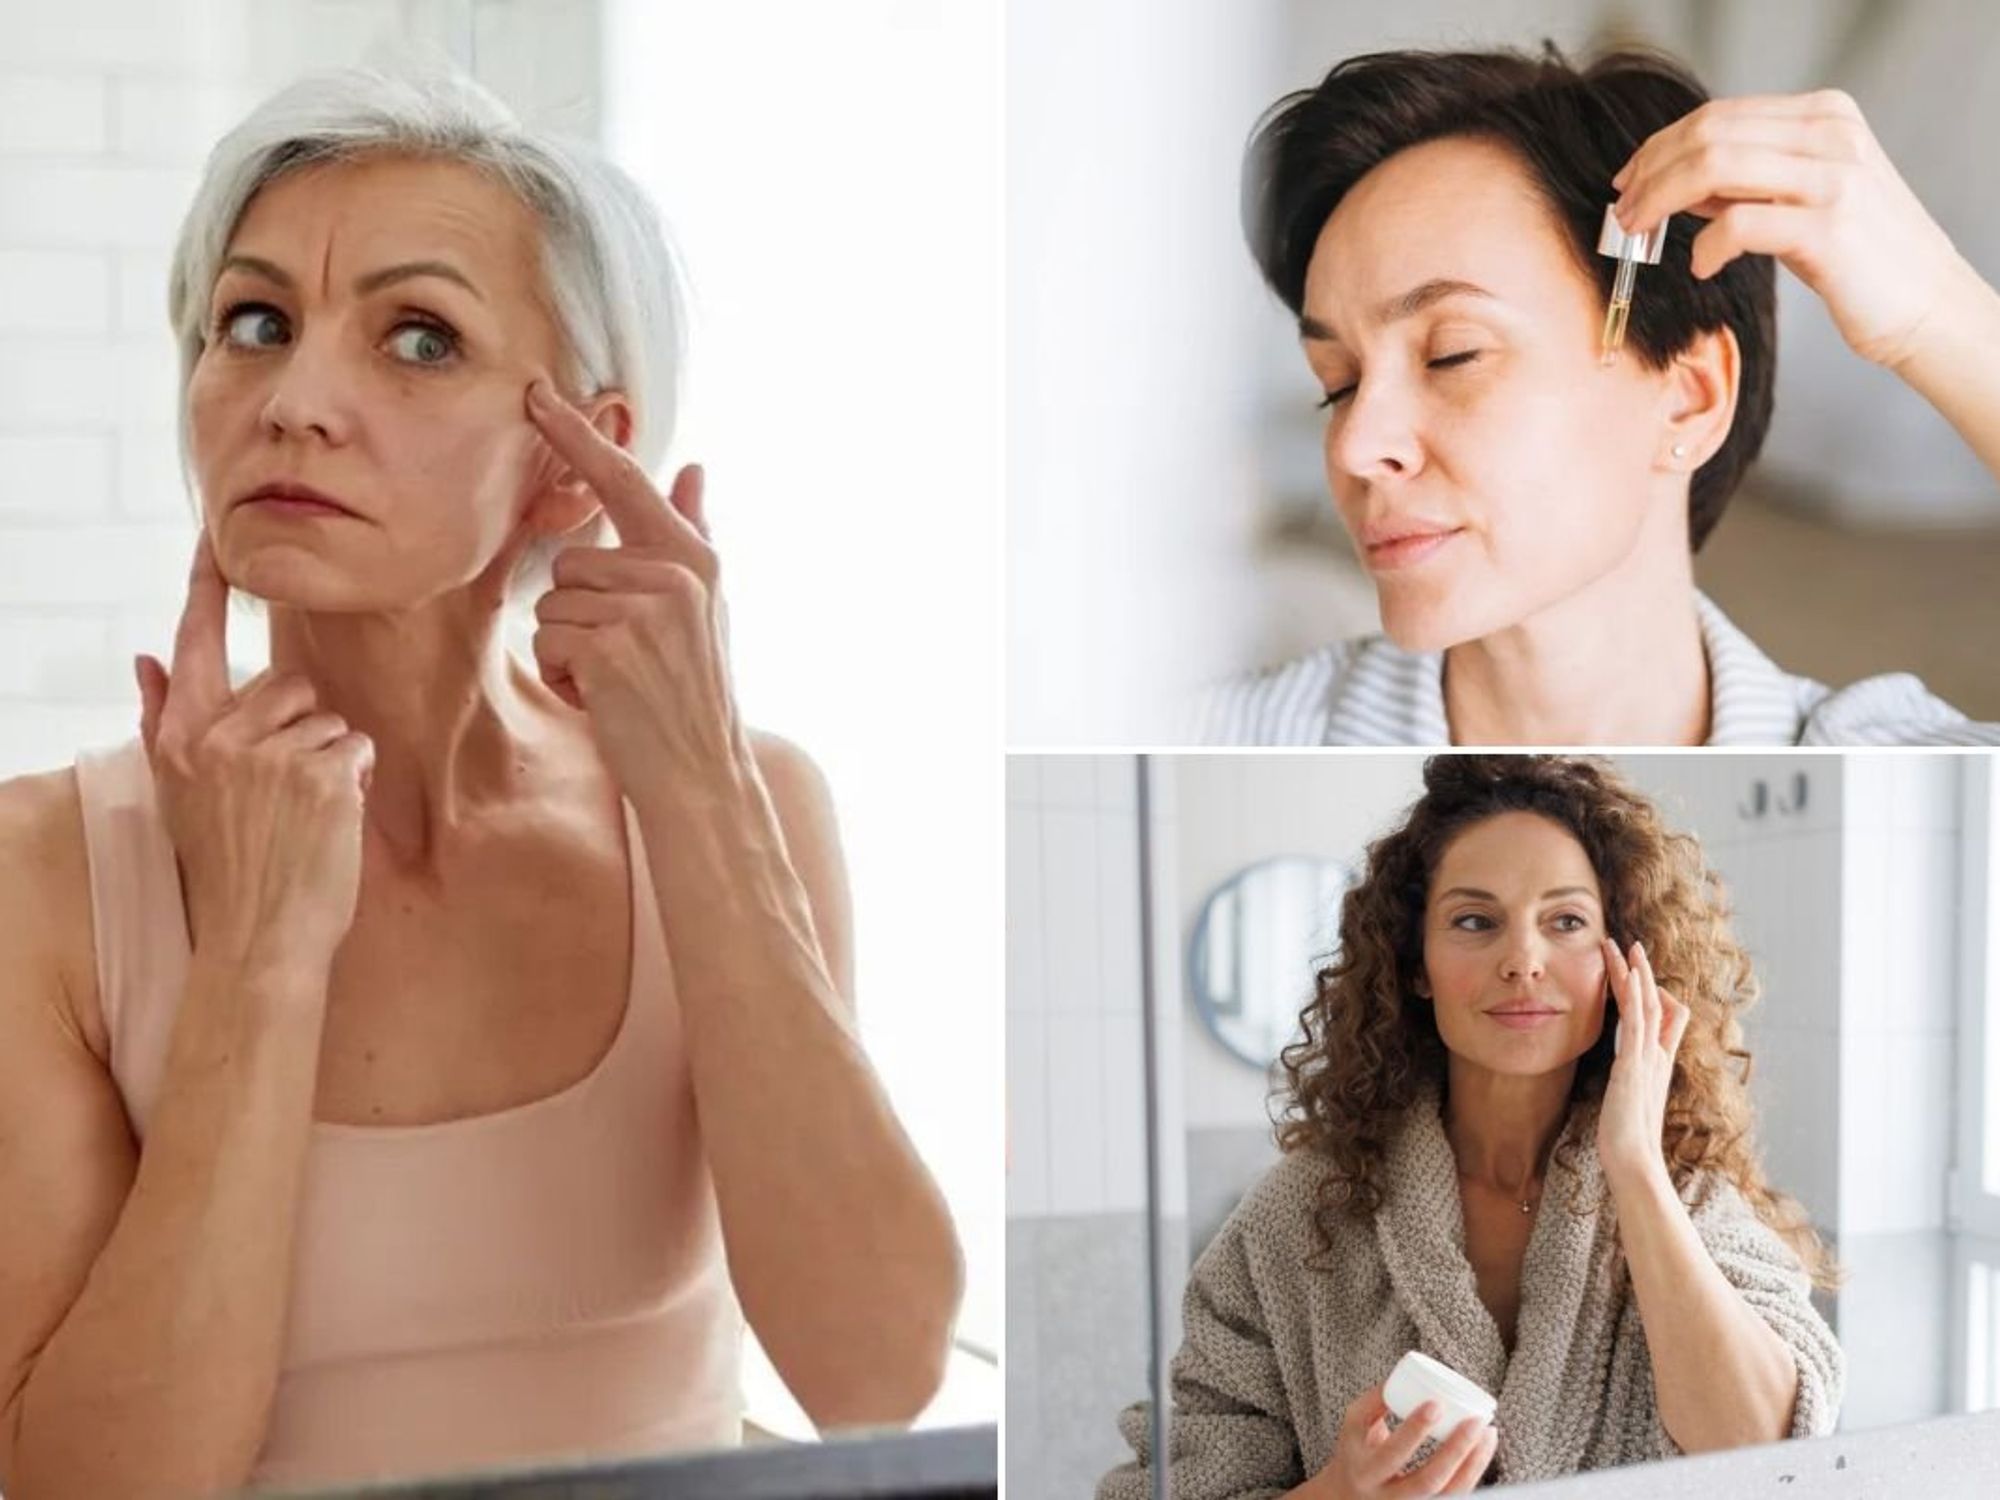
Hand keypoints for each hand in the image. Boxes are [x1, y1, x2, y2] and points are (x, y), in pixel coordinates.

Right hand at [136, 531, 373, 972]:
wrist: (258, 941)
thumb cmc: (227, 869)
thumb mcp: (181, 794)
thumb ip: (165, 720)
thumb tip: (148, 657)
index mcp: (180, 740)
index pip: (192, 644)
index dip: (204, 587)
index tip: (215, 535)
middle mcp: (218, 739)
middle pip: (289, 684)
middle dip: (301, 728)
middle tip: (284, 793)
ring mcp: (269, 754)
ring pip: (328, 717)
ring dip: (330, 759)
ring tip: (303, 813)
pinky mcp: (320, 773)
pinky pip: (356, 747)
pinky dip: (354, 781)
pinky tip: (327, 821)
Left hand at [523, 379, 747, 811]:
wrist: (702, 774)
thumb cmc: (696, 692)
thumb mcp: (707, 606)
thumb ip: (694, 532)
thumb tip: (694, 467)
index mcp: (693, 556)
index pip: (624, 481)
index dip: (577, 436)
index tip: (537, 395)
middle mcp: (674, 573)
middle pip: (571, 562)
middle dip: (580, 613)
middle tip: (627, 660)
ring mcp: (643, 609)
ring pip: (553, 603)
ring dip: (569, 648)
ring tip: (617, 681)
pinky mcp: (610, 647)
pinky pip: (548, 640)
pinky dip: (564, 677)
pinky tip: (603, 700)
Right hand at [1298, 1383, 1497, 1497]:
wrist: (1348, 1497)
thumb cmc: (1356, 1451)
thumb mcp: (1354, 1426)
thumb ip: (1375, 1401)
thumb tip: (1403, 1374)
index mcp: (1365, 1470)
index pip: (1393, 1453)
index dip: (1415, 1430)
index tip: (1436, 1403)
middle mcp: (1386, 1497)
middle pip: (1426, 1481)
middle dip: (1455, 1450)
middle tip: (1475, 1421)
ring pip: (1448, 1495)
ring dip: (1473, 1463)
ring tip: (1488, 1432)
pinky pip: (1456, 1497)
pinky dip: (1473, 1472)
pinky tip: (1484, 1448)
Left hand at [1594, 938, 1689, 1191]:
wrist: (1634, 1162)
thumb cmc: (1627, 1139)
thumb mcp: (1628, 1103)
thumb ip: (1629, 1084)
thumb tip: (1622, 1075)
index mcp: (1656, 1064)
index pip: (1663, 1017)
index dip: (1651, 992)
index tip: (1633, 972)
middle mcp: (1657, 1057)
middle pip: (1656, 1003)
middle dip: (1643, 972)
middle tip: (1631, 945)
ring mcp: (1648, 1059)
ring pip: (1648, 1004)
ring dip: (1636, 972)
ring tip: (1623, 945)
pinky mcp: (1635, 1064)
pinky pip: (1638, 1021)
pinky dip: (1635, 994)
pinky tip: (1627, 974)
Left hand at [1611, 89, 1976, 370]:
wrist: (1924, 303)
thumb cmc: (1858, 256)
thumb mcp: (1799, 200)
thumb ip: (1744, 182)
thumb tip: (1674, 179)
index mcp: (1823, 116)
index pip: (1718, 115)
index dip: (1659, 147)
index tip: (1629, 181)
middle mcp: (1830, 135)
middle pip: (1708, 136)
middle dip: (1651, 173)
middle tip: (1623, 212)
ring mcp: (1833, 177)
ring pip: (1715, 167)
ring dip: (1662, 201)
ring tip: (1640, 234)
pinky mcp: (1829, 227)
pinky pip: (1738, 224)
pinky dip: (1705, 245)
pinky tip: (1700, 266)